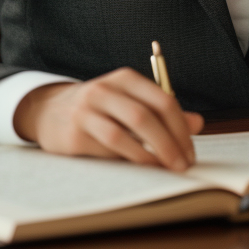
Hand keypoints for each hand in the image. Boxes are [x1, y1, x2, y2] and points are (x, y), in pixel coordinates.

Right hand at [12, 67, 204, 171]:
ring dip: (151, 155)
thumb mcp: (131, 102)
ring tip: (165, 169)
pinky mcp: (75, 133)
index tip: (190, 152)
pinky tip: (141, 167)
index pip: (162, 100)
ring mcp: (87, 110)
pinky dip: (129, 159)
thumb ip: (163, 112)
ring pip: (125, 133)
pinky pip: (107, 149)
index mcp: (125, 79)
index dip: (181, 128)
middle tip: (183, 165)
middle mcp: (105, 90)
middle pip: (145, 116)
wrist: (50, 111)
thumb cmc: (101, 109)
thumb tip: (197, 124)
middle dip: (169, 144)